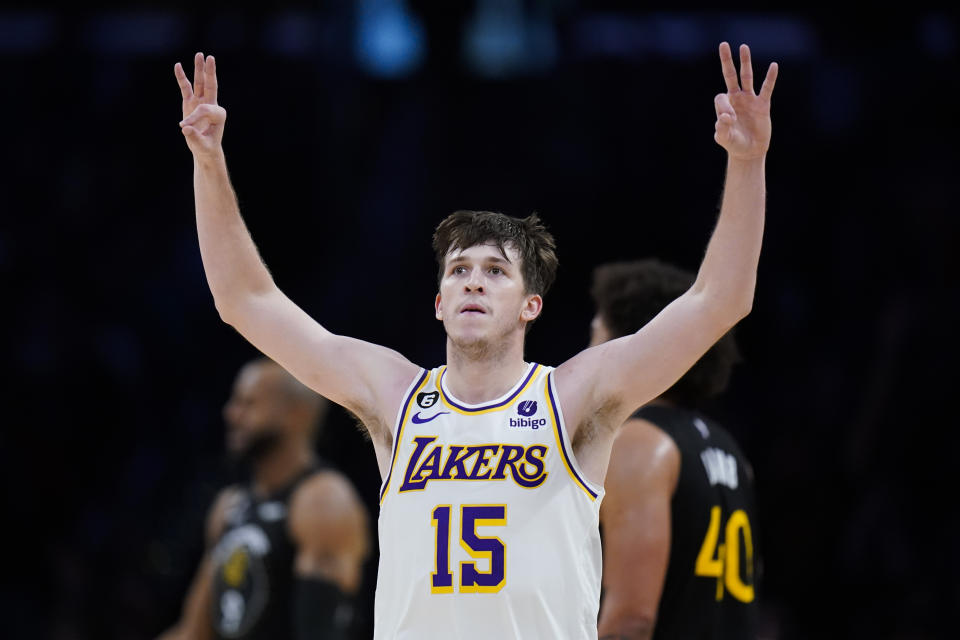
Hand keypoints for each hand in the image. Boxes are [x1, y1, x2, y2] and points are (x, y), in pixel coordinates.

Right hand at [174, 52, 225, 156]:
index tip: (184, 127)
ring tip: (200, 54)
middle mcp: (212, 105)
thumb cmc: (206, 148)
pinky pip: (186, 88)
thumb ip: (195, 137)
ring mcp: (201, 102)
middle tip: (211, 58)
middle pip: (211, 85)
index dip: (193, 118)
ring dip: (199, 69)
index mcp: (219, 115)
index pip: (204, 109)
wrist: (204, 149)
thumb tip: (185, 127)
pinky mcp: (191, 102)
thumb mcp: (203, 146)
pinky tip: (177, 65)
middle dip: (210, 72)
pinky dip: (181, 77)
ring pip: (200, 83)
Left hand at [714, 42, 777, 159]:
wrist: (750, 151)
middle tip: (723, 44)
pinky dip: (770, 78)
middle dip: (726, 61)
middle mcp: (736, 99)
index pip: (721, 97)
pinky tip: (773, 66)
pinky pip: (767, 88)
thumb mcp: (724, 139)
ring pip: (747, 77)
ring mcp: (750, 100)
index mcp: (725, 106)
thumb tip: (725, 116)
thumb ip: (721, 129)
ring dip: (745, 62)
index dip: (724, 107)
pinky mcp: (763, 105)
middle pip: (730, 76)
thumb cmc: (734, 144)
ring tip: (743, 47)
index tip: (728, 120)